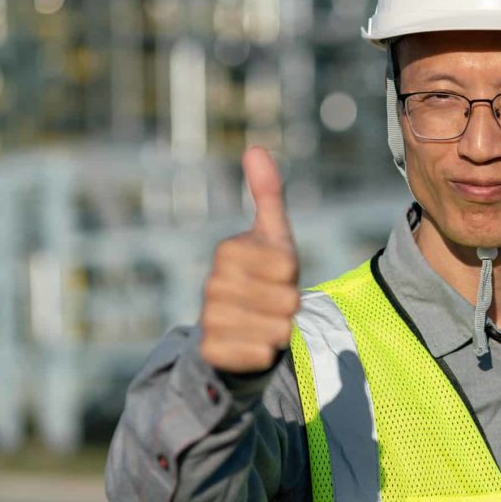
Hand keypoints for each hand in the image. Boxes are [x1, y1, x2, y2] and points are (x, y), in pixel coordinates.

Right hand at [199, 146, 300, 372]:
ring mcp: (208, 319)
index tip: (278, 274)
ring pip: (276, 328)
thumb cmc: (263, 279)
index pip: (287, 265)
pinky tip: (253, 345)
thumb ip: (267, 195)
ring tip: (264, 323)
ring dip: (280, 329)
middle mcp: (212, 284)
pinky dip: (266, 352)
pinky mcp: (210, 352)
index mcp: (228, 252)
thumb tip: (254, 148)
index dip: (292, 274)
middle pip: (286, 299)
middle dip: (289, 304)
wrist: (238, 332)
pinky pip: (260, 353)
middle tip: (273, 302)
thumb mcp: (272, 237)